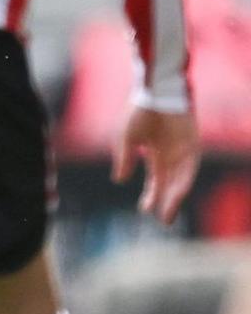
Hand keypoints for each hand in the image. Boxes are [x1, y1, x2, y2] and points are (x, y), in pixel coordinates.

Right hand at [115, 106, 199, 224]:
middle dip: (166, 202)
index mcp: (154, 154)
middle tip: (164, 221)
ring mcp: (183, 152)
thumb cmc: (140, 111)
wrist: (156, 92)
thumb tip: (119, 181)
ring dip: (176, 196)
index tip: (144, 210)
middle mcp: (171, 156)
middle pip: (170, 184)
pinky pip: (190, 168)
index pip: (156, 181)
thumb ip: (124, 158)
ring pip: (181, 180)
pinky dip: (184, 182)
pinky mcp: (193, 146)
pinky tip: (178, 194)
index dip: (151, 195)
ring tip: (169, 212)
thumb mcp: (127, 138)